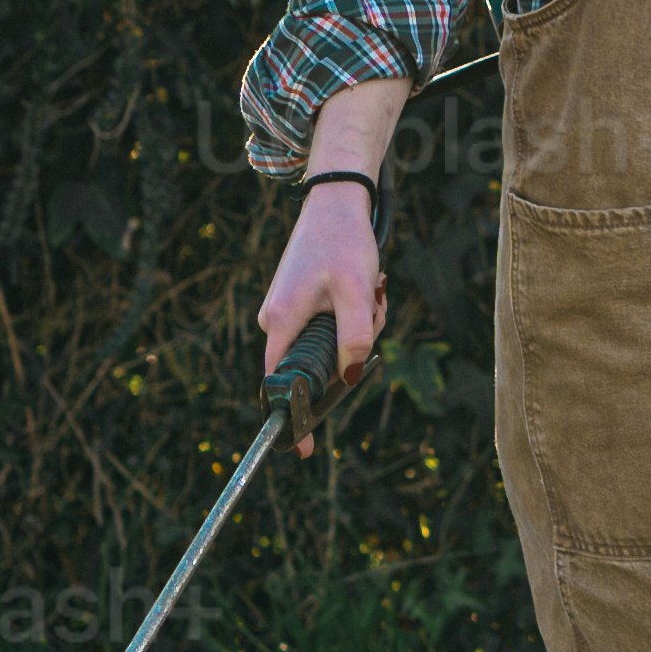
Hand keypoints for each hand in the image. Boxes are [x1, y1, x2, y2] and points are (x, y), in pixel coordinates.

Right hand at [260, 175, 386, 416]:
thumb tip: (349, 379)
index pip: (279, 383)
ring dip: (359, 326)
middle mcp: (277, 319)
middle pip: (315, 362)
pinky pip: (331, 324)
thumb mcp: (358, 292)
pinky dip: (354, 313)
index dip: (292, 416)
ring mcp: (288, 310)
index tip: (302, 450)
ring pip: (329, 342)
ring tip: (372, 290)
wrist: (336, 201)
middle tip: (373, 312)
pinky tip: (366, 286)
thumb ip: (354, 337)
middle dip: (350, 350)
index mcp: (281, 321)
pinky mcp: (301, 301)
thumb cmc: (344, 242)